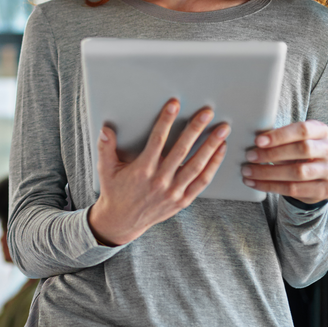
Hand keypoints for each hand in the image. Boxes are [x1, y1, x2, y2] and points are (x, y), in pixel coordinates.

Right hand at [88, 98, 229, 245]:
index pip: (157, 140)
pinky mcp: (182, 200)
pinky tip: (221, 150)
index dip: (166, 120)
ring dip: (211, 146)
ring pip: (196, 165)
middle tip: (207, 112)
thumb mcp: (106, 169)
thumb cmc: (115, 191)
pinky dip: (213, 165)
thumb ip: (106, 147)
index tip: (175, 105)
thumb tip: (105, 129)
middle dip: (195, 129)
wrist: (122, 222)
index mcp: (142, 170)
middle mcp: (160, 180)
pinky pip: (202, 181)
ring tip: (222, 130)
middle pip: (182, 150)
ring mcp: (173, 192)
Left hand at [241, 120, 327, 203]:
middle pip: (303, 150)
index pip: (302, 130)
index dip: (280, 135)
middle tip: (250, 156)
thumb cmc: (298, 152)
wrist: (315, 177)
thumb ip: (279, 138)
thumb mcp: (292, 140)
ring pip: (298, 172)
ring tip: (248, 172)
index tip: (258, 141)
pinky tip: (255, 183)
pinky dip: (271, 186)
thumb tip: (252, 140)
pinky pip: (294, 189)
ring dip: (268, 173)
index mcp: (321, 131)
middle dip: (272, 154)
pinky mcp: (325, 190)